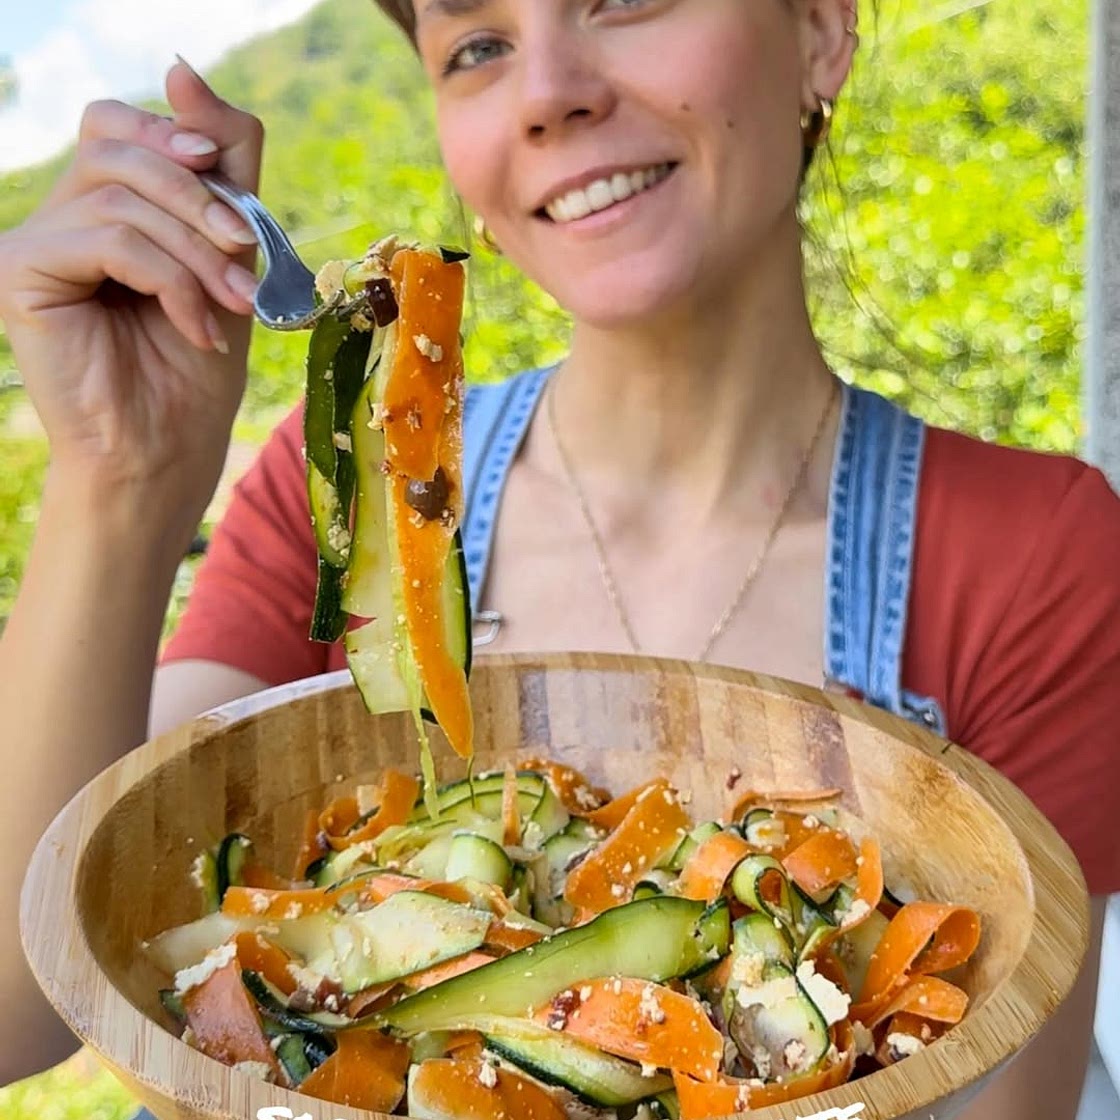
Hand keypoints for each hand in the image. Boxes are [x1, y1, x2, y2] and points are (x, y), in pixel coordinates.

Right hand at [0, 60, 264, 536]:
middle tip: (246, 256)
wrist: (171, 446)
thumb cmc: (197, 364)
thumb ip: (220, 165)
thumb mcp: (230, 255)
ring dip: (198, 253)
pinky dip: (171, 281)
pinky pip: (108, 240)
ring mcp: (33, 242)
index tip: (223, 175)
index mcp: (103, 207)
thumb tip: (180, 67)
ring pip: (123, 197)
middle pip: (120, 146)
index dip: (176, 135)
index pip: (123, 127)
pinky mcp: (21, 273)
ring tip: (230, 308)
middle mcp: (59, 215)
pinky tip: (196, 327)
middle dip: (201, 199)